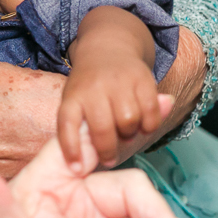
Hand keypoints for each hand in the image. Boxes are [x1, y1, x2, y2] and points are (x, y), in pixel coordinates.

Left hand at [58, 44, 165, 170]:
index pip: (67, 124)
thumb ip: (76, 132)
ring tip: (125, 133)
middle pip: (103, 129)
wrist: (108, 46)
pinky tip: (143, 125)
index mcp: (73, 95)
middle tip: (110, 158)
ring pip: (129, 121)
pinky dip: (149, 125)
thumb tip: (76, 169)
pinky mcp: (142, 77)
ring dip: (129, 134)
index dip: (71, 150)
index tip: (76, 170)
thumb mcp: (74, 101)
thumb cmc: (89, 87)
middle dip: (108, 150)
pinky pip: (150, 112)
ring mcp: (119, 81)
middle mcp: (95, 87)